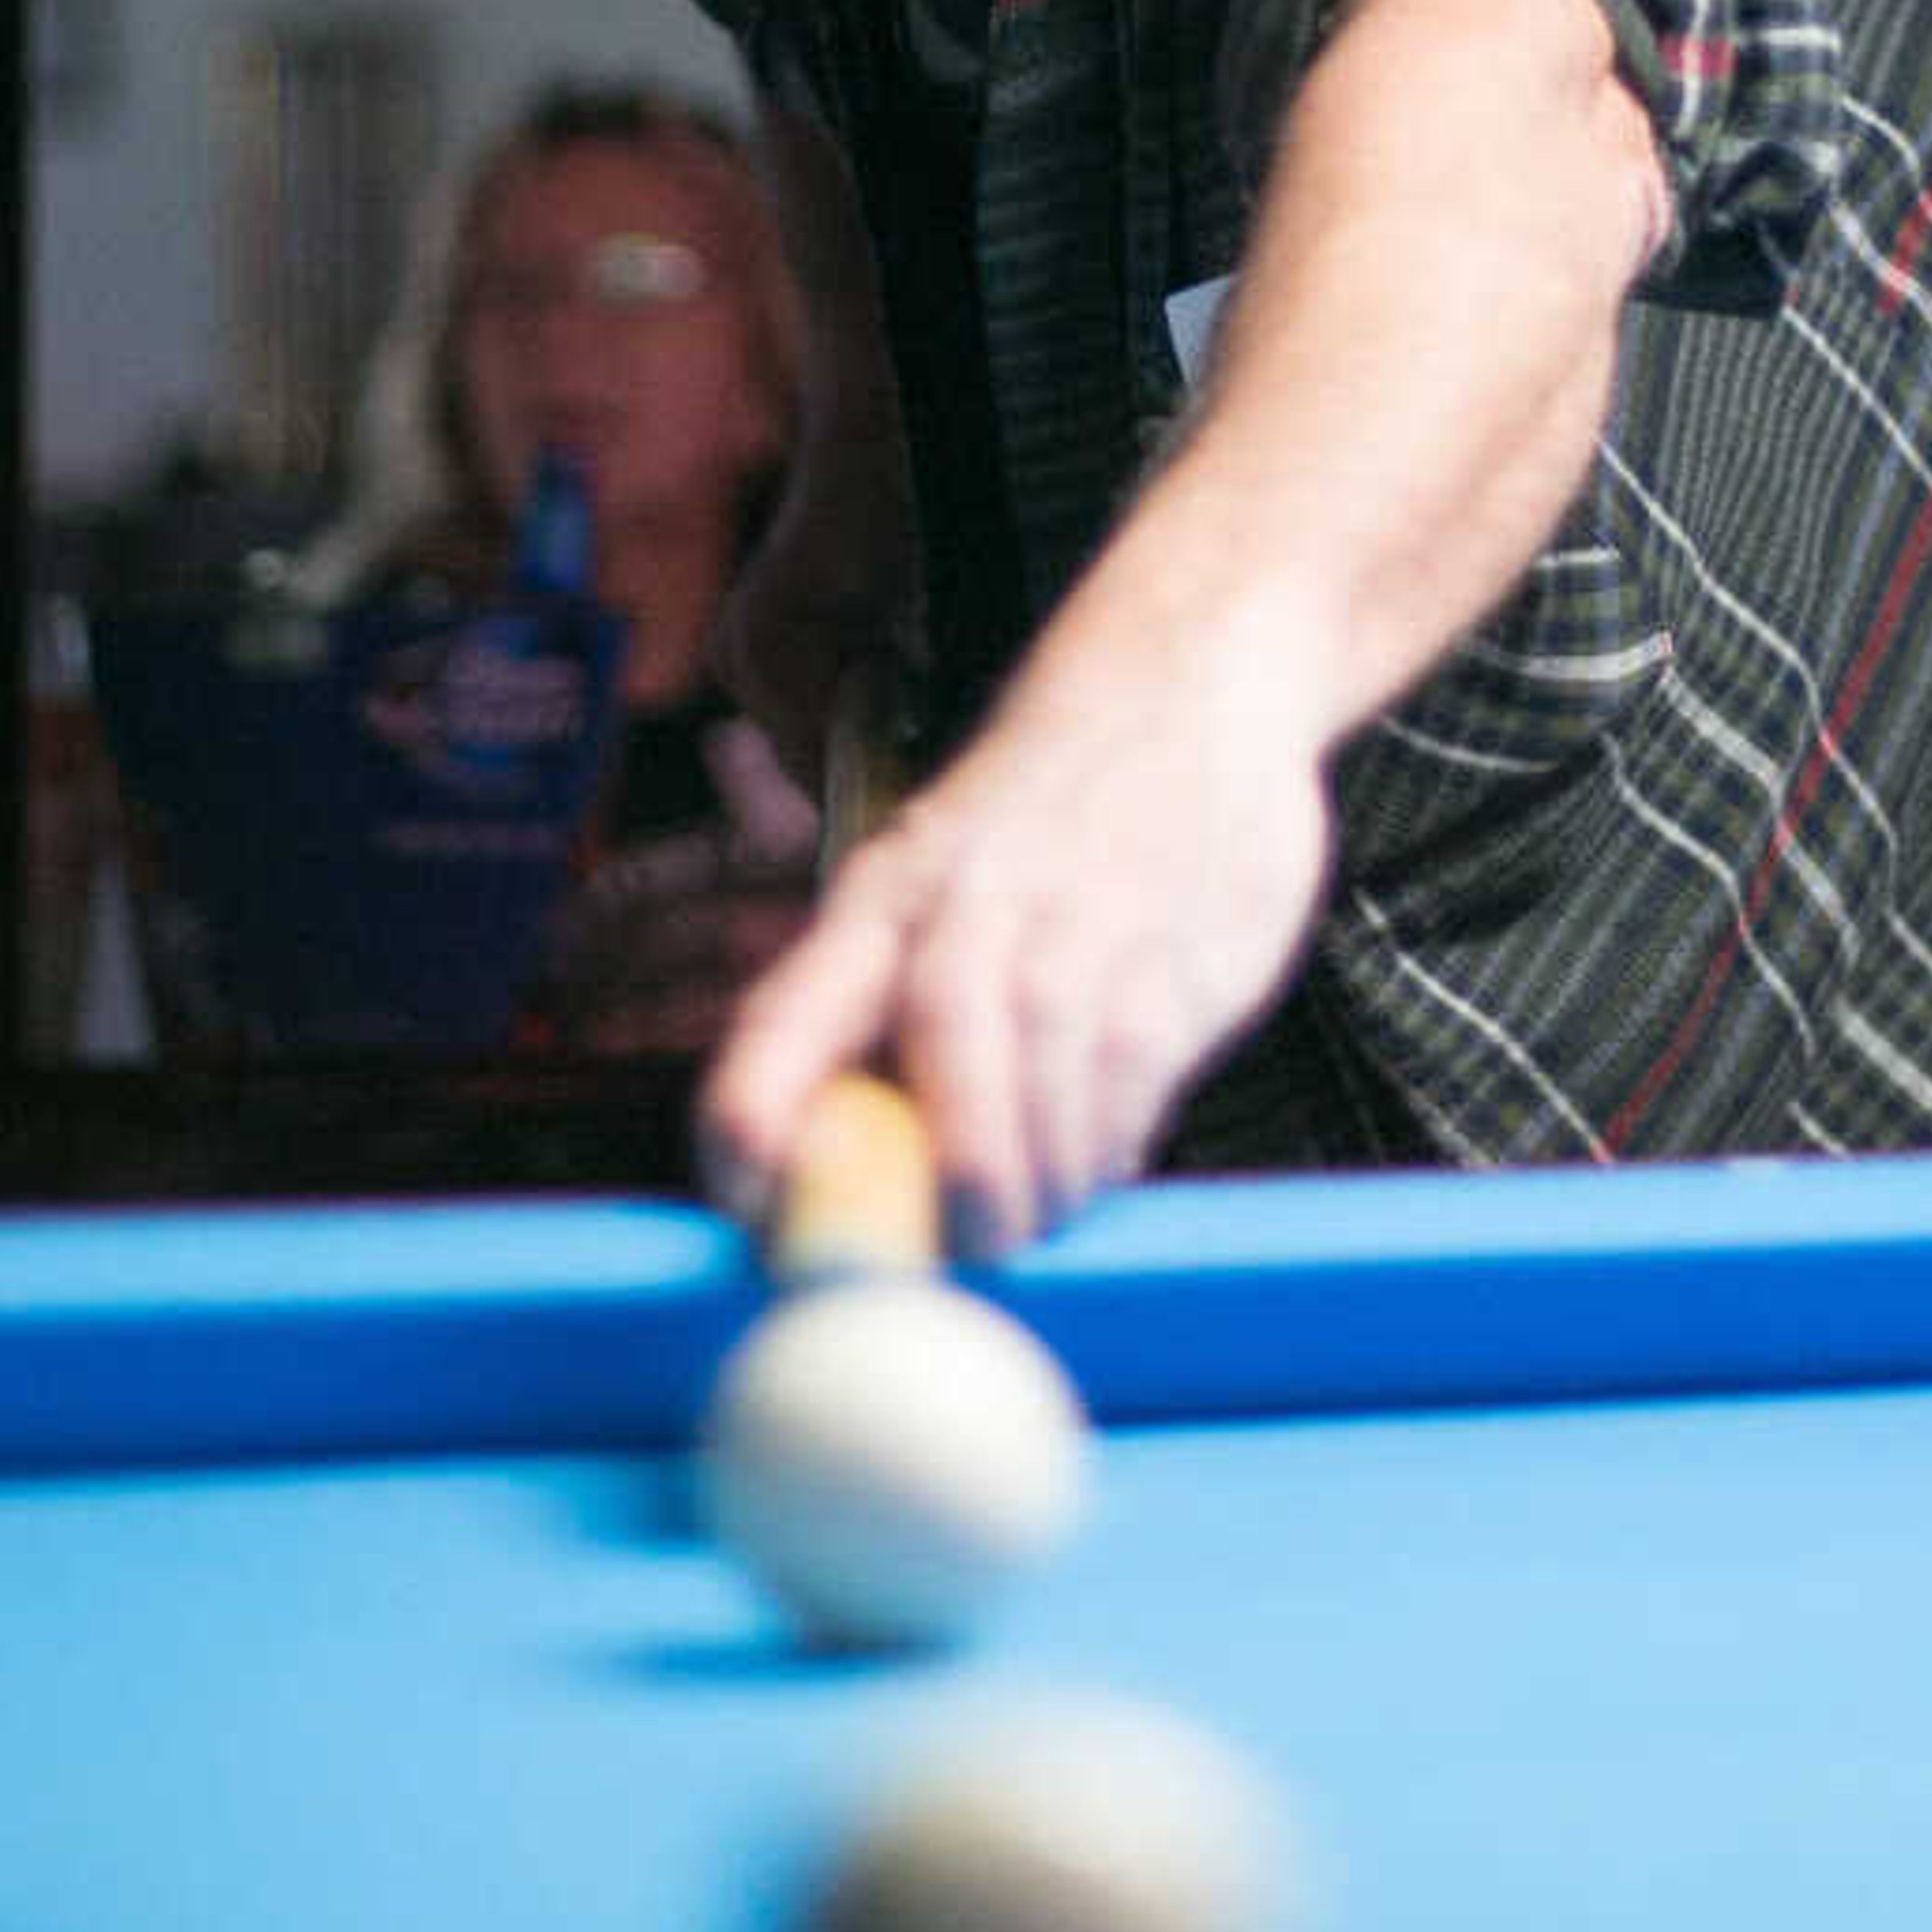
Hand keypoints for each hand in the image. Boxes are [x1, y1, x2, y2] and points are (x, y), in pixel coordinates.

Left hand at [696, 629, 1333, 1251]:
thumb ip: (887, 1015)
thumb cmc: (1044, 820)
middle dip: (955, 1153)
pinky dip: (1116, 1135)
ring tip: (1033, 1219)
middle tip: (962, 1246)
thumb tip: (835, 1178)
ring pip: (1054, 1055)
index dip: (755, 1104)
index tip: (743, 1194)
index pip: (791, 1004)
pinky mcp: (1177, 942)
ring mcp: (1082, 914)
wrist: (1188, 685)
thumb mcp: (936, 889)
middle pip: (944, 1022)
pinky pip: (1140, 1063)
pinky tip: (1103, 1160)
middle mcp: (974, 899)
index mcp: (885, 896)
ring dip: (1042, 1166)